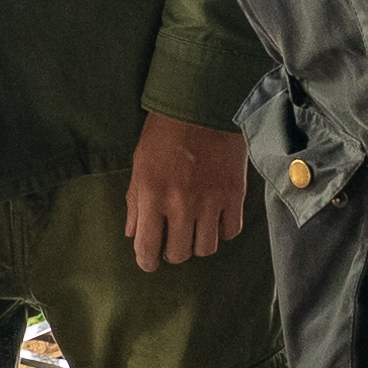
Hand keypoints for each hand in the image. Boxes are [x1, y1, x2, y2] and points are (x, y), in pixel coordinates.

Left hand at [127, 113, 248, 268]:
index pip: (147, 247)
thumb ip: (135, 202)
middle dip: (173, 252)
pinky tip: (215, 220)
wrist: (203, 105)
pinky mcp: (235, 195)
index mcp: (151, 195)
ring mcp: (210, 201)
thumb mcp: (139, 164)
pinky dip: (222, 231)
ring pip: (206, 248)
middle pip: (179, 253)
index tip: (150, 262)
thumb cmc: (164, 132)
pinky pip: (230, 232)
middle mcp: (180, 204)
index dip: (147, 262)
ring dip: (198, 243)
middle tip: (173, 241)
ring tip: (195, 230)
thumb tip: (133, 233)